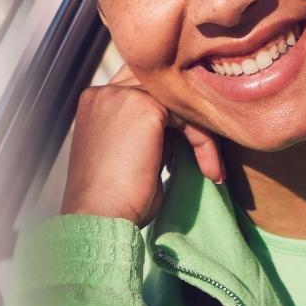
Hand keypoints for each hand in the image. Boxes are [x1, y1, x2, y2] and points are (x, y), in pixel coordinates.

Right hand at [59, 63, 227, 223]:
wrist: (99, 218)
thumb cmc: (114, 200)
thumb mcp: (127, 156)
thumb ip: (147, 134)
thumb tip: (178, 130)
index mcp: (95, 102)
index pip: (140, 87)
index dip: (169, 112)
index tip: (187, 145)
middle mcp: (104, 92)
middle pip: (161, 86)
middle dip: (187, 116)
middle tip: (206, 152)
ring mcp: (122, 96)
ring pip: (178, 101)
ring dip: (199, 133)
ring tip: (210, 167)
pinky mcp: (144, 108)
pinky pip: (187, 116)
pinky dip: (204, 143)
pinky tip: (209, 170)